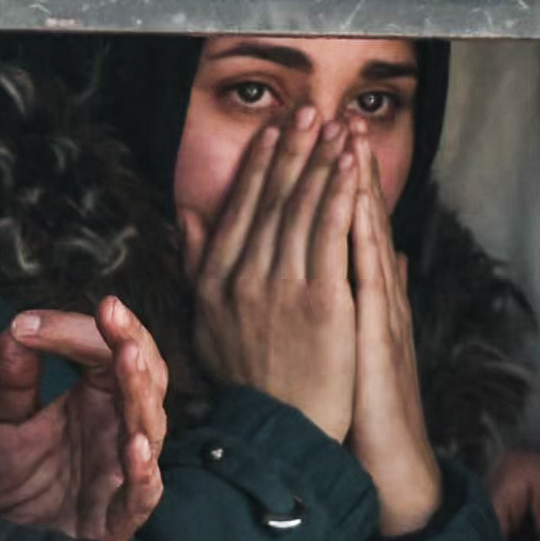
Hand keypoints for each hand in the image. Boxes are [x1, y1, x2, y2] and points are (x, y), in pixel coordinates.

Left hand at [0, 301, 168, 540]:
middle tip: (111, 312)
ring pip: (150, 426)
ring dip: (140, 392)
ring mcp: (122, 472)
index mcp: (95, 400)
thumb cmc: (10, 486)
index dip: (76, 331)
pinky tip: (133, 446)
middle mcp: (117, 430)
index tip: (29, 325)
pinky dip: (142, 470)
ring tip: (127, 359)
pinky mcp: (118, 518)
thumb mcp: (1, 423)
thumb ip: (12, 378)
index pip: (105, 351)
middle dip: (131, 342)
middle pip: (146, 377)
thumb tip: (16, 326)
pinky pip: (142, 492)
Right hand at [187, 109, 361, 440]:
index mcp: (216, 281)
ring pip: (302, 208)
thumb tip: (189, 214)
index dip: (260, 164)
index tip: (275, 130)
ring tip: (335, 125)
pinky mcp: (320, 298)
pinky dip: (340, 193)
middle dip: (293, 148)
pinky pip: (329, 232)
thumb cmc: (252, 383)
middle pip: (271, 200)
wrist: (284, 431)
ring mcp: (281, 286)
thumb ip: (201, 263)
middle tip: (309, 110)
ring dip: (320, 161)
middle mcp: (243, 277)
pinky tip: (350, 165)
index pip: (240, 208)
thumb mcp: (208, 323)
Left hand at [340, 151, 444, 535]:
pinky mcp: (380, 337)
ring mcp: (383, 314)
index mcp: (368, 298)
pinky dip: (362, 239)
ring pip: (369, 239)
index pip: (350, 228)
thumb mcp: (357, 348)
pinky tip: (352, 206)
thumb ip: (365, 300)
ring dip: (360, 188)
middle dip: (349, 168)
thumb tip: (377, 261)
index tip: (325, 137)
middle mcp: (379, 298)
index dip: (338, 181)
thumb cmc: (365, 412)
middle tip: (339, 116)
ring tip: (350, 140)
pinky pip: (369, 278)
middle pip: (361, 221)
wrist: (389, 465)